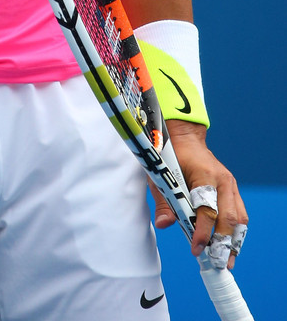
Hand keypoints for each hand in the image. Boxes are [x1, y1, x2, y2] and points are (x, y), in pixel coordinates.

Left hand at [150, 120, 247, 269]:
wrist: (185, 137)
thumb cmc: (171, 155)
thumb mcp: (160, 175)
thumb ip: (164, 200)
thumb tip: (164, 224)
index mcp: (205, 175)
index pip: (207, 210)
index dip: (202, 232)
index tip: (196, 249)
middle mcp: (223, 181)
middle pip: (229, 217)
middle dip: (222, 243)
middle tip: (215, 262)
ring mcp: (230, 185)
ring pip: (239, 218)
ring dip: (233, 241)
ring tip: (225, 260)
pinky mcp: (232, 190)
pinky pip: (239, 214)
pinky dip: (235, 232)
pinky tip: (228, 246)